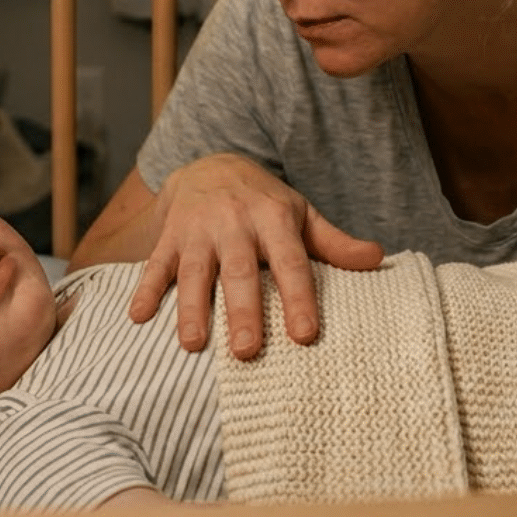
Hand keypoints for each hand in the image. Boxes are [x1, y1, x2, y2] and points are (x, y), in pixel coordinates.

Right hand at [127, 153, 382, 360]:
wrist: (210, 164)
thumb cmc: (264, 202)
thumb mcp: (300, 214)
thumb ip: (334, 243)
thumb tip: (379, 259)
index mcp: (273, 219)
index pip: (290, 262)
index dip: (298, 297)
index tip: (305, 335)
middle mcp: (234, 224)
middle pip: (240, 272)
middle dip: (242, 311)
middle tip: (247, 352)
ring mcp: (197, 230)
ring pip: (194, 271)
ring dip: (191, 308)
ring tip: (193, 345)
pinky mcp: (168, 236)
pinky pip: (154, 265)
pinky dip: (145, 290)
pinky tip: (137, 318)